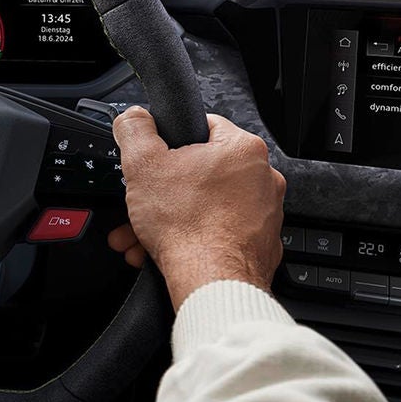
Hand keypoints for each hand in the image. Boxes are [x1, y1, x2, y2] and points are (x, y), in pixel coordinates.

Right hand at [105, 108, 285, 307]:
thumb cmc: (189, 227)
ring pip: (207, 208)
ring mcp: (265, 215)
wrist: (212, 283)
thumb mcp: (143, 165)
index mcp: (243, 149)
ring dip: (171, 220)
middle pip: (201, 174)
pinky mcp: (260, 245)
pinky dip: (193, 241)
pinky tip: (168, 252)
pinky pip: (220, 234)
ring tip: (144, 237)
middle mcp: (263, 179)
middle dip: (163, 193)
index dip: (170, 143)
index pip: (203, 127)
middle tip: (143, 205)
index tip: (156, 161)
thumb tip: (134, 118)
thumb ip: (135, 130)